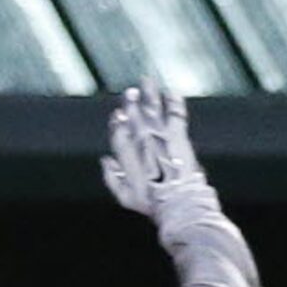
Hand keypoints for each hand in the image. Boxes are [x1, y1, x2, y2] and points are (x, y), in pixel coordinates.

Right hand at [100, 79, 211, 221]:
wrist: (180, 203)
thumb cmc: (153, 204)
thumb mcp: (126, 197)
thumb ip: (112, 178)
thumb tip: (105, 160)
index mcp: (129, 157)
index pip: (120, 134)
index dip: (118, 124)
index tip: (118, 115)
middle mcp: (143, 144)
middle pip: (135, 118)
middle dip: (132, 103)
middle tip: (130, 91)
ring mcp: (161, 138)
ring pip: (153, 111)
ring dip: (149, 95)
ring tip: (147, 81)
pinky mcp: (178, 137)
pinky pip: (175, 114)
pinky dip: (174, 102)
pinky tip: (171, 92)